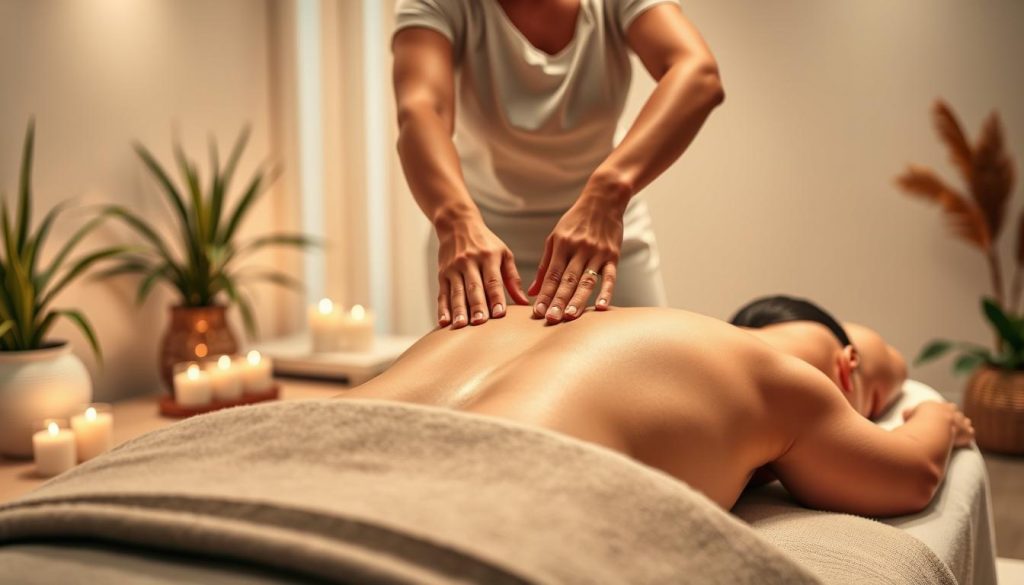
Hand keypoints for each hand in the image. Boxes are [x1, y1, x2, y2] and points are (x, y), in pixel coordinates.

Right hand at [436, 216, 529, 328]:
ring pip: (457, 292)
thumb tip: (524, 302)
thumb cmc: (485, 242)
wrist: (457, 224)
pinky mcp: (442, 274)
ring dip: (458, 310)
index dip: (496, 297)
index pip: (493, 280)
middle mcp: (470, 262)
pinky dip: (443, 309)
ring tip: (461, 326)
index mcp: (488, 257)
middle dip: (477, 306)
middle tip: (480, 322)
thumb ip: (513, 278)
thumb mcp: (503, 254)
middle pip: (474, 288)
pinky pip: (443, 294)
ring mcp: (454, 268)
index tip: (500, 314)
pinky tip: (444, 322)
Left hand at [529, 184, 626, 322]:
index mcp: (562, 245)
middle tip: (551, 320)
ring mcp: (597, 252)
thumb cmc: (576, 221)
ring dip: (578, 300)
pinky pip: (610, 276)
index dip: (544, 294)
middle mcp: (579, 249)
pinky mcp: (613, 255)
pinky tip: (602, 306)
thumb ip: (545, 266)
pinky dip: (606, 291)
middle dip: (558, 301)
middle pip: (567, 280)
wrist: (604, 199)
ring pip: (586, 280)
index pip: (552, 274)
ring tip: (570, 317)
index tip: (537, 312)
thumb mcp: (556, 238)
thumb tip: (532, 291)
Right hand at [903, 401, 974, 447]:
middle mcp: (951, 411)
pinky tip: (964, 438)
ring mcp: (960, 421)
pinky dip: (967, 434)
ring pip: (964, 421)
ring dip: (962, 424)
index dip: (941, 410)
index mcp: (937, 405)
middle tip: (950, 420)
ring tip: (959, 430)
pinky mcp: (966, 432)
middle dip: (952, 415)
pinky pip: (969, 432)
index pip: (941, 405)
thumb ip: (909, 413)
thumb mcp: (909, 414)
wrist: (933, 426)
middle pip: (953, 410)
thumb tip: (906, 413)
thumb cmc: (919, 420)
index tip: (940, 414)